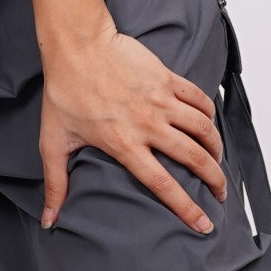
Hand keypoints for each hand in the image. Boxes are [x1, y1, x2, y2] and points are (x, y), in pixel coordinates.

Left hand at [38, 16, 225, 234]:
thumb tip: (48, 220)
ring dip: (216, 148)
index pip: (163, 184)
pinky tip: (209, 125)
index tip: (204, 225)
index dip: (186, 208)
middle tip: (221, 194)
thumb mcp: (54, 142)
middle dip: (214, 180)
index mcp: (124, 144)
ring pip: (203, 129)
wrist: (76, 45)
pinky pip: (199, 99)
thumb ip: (56, 184)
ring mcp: (160, 100)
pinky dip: (209, 114)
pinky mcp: (167, 79)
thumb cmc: (64, 91)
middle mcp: (148, 124)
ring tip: (218, 161)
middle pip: (194, 158)